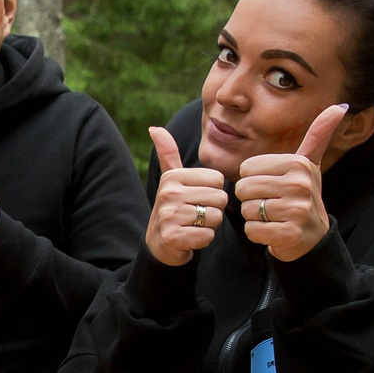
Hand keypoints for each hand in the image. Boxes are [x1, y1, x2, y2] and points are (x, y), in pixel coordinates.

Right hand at [146, 127, 226, 266]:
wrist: (159, 244)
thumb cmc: (173, 208)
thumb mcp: (170, 179)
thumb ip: (168, 153)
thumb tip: (154, 128)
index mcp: (173, 176)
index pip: (218, 180)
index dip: (213, 192)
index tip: (197, 199)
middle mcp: (169, 193)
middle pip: (219, 198)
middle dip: (213, 210)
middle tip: (196, 215)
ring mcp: (169, 215)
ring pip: (215, 217)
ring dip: (209, 225)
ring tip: (193, 225)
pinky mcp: (173, 236)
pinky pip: (207, 236)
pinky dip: (203, 240)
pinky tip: (190, 238)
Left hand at [235, 105, 344, 262]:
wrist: (312, 236)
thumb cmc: (303, 195)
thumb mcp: (310, 164)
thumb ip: (319, 135)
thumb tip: (341, 106)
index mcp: (298, 164)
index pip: (246, 168)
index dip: (253, 179)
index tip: (272, 186)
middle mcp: (299, 185)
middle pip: (244, 188)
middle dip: (251, 199)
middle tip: (271, 204)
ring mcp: (296, 210)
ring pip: (247, 209)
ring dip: (254, 216)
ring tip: (273, 216)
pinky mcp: (289, 234)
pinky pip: (253, 230)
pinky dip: (257, 233)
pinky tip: (273, 231)